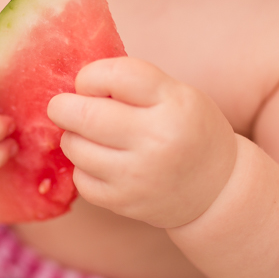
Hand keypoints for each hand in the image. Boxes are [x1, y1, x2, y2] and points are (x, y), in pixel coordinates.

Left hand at [47, 57, 236, 227]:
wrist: (216, 189)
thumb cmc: (187, 129)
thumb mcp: (177, 94)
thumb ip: (133, 83)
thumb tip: (73, 79)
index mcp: (173, 103)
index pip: (115, 75)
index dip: (90, 75)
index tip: (87, 83)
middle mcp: (157, 139)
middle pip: (83, 114)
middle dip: (62, 106)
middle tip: (63, 107)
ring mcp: (138, 175)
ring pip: (74, 146)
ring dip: (73, 137)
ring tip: (88, 135)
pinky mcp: (123, 202)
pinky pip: (80, 179)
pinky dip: (83, 168)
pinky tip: (100, 162)